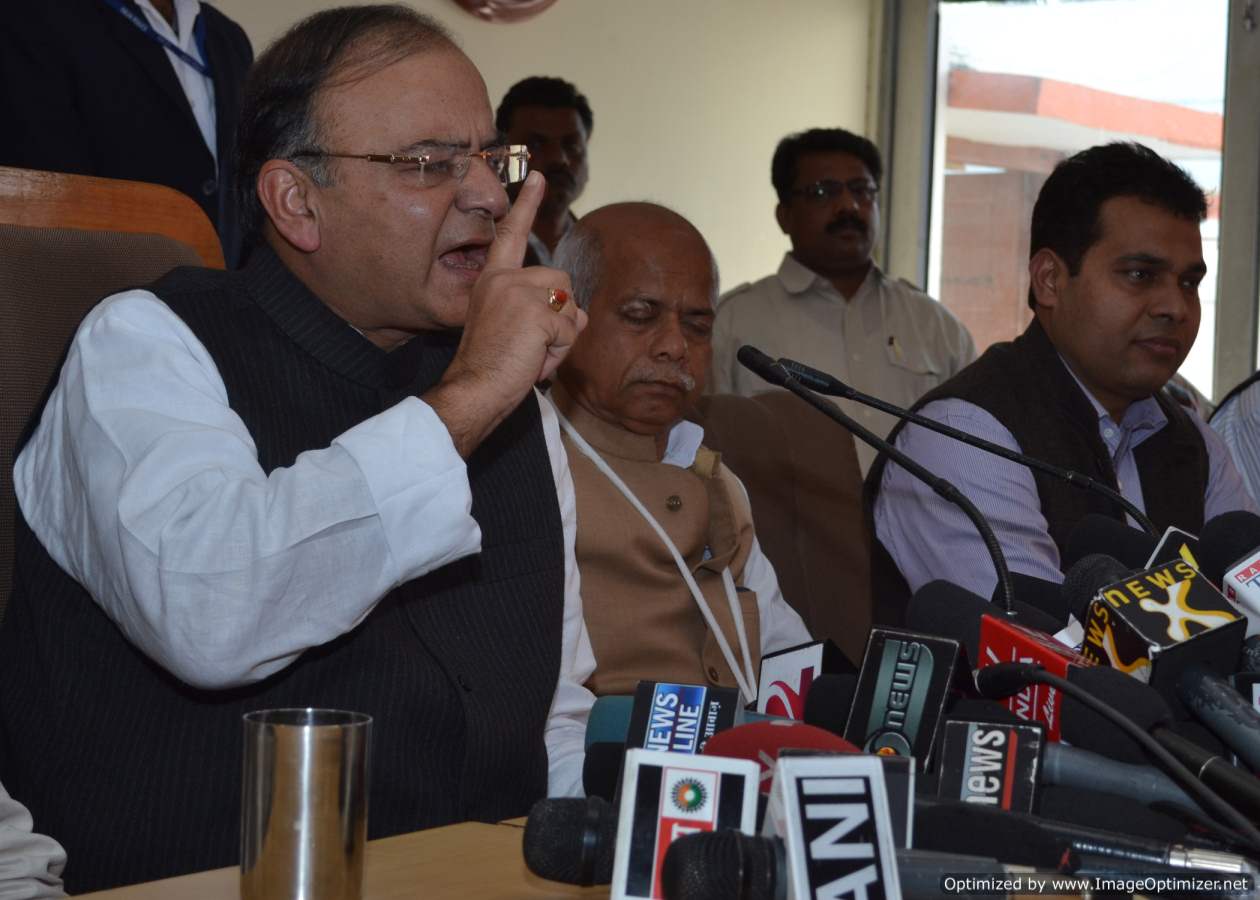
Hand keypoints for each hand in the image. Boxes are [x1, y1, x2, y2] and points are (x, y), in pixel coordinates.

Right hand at [425, 172, 586, 455]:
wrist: (475, 387)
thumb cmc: (490, 366)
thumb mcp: (515, 330)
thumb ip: (543, 312)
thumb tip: (583, 314)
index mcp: (492, 279)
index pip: (512, 235)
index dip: (526, 204)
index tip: (538, 175)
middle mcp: (505, 279)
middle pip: (562, 284)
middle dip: (560, 319)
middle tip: (530, 346)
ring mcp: (520, 293)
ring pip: (571, 307)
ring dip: (561, 337)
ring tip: (531, 353)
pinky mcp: (537, 313)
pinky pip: (571, 331)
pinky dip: (559, 353)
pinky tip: (534, 360)